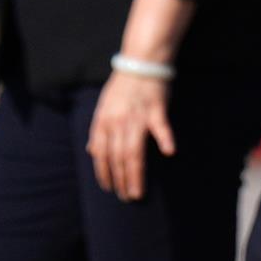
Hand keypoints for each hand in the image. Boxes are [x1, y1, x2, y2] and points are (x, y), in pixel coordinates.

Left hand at [88, 69, 175, 200]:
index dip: (104, 173)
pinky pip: (161, 127)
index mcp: (103, 122)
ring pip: (134, 151)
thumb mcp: (103, 107)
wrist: (140, 63)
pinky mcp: (156, 110)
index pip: (101, 154)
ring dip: (135, 174)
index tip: (109, 188)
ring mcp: (137, 117)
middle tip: (126, 197)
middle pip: (118, 158)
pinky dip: (165, 139)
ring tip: (138, 192)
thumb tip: (91, 151)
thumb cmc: (122, 87)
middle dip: (121, 180)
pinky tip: (169, 152)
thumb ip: (98, 130)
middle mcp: (118, 122)